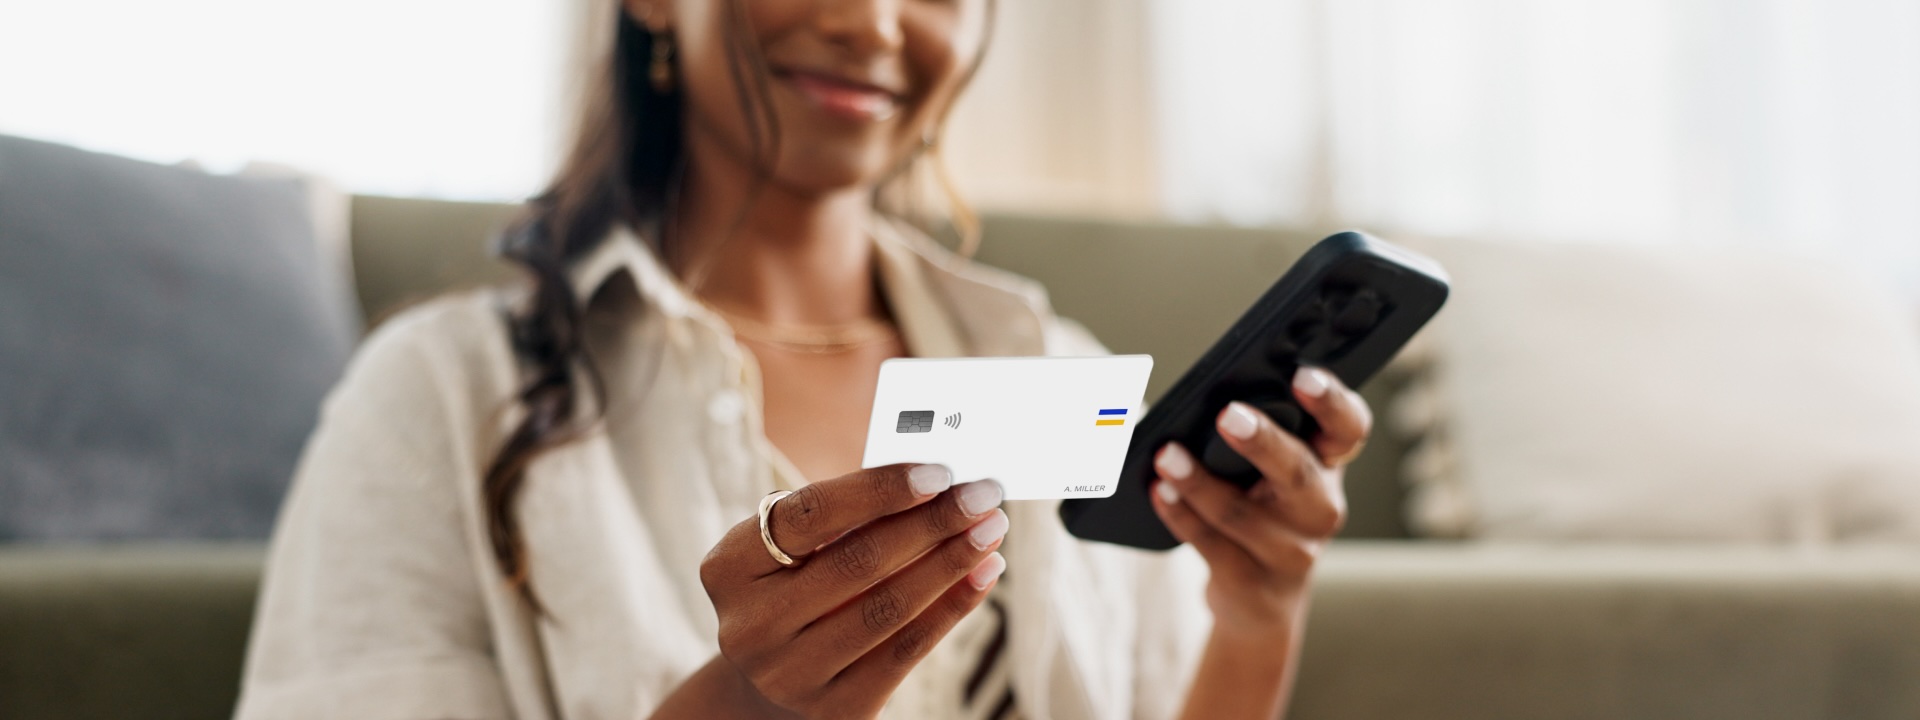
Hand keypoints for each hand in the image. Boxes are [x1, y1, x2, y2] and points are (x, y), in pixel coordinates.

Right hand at [696, 464, 1008, 719]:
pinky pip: (907, 650)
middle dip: (931, 522)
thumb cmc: (792, 590)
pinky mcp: (834, 709)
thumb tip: (934, 484)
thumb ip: (844, 518)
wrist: (765, 684)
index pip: (811, 515)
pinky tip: (983, 574)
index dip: (879, 489)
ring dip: (952, 562)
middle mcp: (751, 625)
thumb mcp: (791, 552)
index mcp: (729, 568)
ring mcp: (790, 673)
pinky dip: (953, 607)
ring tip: (991, 530)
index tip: (938, 471)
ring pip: (888, 607)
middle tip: (982, 494)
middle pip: (857, 561)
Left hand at [1149, 366, 1366, 633]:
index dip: (1332, 402)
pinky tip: (1158, 491)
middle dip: (1263, 442)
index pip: (1348, 428)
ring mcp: (1292, 551)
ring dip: (1199, 482)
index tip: (1303, 376)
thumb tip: (1203, 401)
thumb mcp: (1275, 472)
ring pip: (1242, 513)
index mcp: (1329, 464)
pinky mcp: (1253, 582)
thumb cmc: (1265, 511)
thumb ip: (1261, 435)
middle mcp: (1321, 507)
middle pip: (1298, 472)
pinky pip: (1212, 545)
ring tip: (1166, 455)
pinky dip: (1180, 515)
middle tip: (1229, 415)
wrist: (1262, 599)